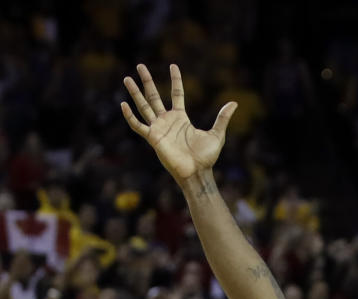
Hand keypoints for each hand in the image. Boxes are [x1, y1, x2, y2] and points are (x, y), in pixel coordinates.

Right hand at [121, 64, 236, 184]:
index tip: (173, 66)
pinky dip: (130, 117)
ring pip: (143, 106)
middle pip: (154, 96)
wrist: (197, 173)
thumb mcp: (217, 134)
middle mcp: (168, 121)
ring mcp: (159, 129)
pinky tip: (123, 105)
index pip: (176, 94)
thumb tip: (234, 103)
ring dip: (135, 93)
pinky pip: (138, 126)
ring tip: (127, 78)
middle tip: (140, 66)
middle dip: (147, 81)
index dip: (176, 80)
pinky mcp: (153, 138)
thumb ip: (223, 118)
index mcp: (181, 118)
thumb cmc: (206, 158)